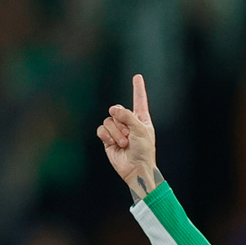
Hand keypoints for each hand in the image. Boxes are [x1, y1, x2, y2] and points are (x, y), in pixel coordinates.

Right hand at [96, 75, 157, 194]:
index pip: (139, 100)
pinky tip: (114, 144)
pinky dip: (107, 136)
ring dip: (116, 133)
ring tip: (124, 143)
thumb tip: (112, 110)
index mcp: (141, 119)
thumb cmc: (144, 151)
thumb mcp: (140, 130)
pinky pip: (101, 129)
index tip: (137, 76)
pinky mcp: (108, 138)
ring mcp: (118, 130)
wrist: (135, 168)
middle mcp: (129, 122)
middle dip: (121, 122)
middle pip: (118, 110)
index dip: (138, 88)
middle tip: (129, 136)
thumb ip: (127, 116)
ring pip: (109, 120)